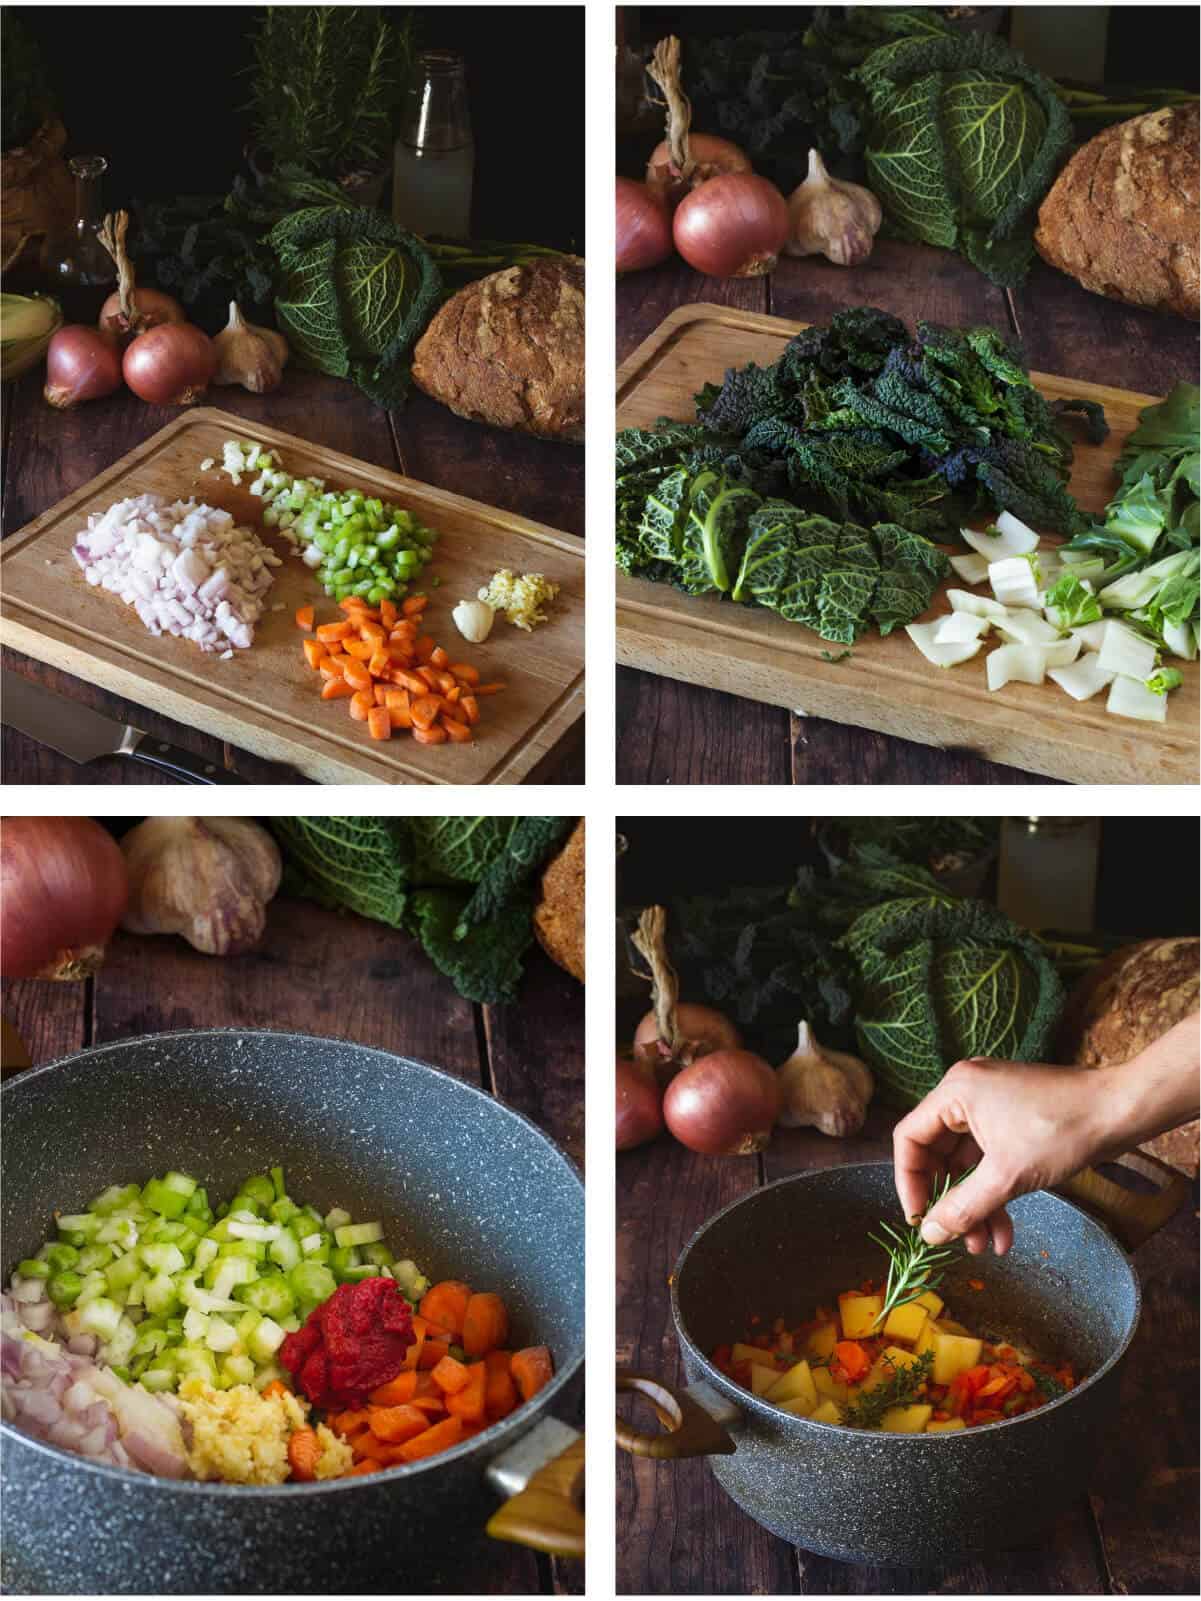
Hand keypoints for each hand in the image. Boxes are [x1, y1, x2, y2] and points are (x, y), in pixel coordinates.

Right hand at [891, 1058, 1107, 1256]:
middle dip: (950, 1201)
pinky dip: (994, 1191)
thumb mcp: (1006, 1176)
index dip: (909, 1182)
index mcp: (955, 1092)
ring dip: (975, 1204)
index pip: (910, 1138)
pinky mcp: (1013, 1118)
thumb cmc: (1061, 1132)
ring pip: (966, 1163)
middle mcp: (966, 1092)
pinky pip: (989, 1158)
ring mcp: (991, 1104)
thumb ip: (963, 1207)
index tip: (921, 1219)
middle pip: (938, 1154)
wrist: (1121, 1111)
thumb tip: (928, 1234)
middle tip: (959, 1239)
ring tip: (987, 1244)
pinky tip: (1005, 1228)